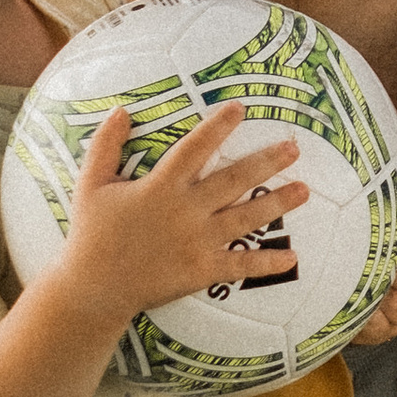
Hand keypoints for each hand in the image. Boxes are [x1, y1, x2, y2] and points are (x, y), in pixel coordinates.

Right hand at [59, 104, 307, 322]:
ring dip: (277, 203)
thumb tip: (121, 109)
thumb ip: (106, 145)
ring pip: (245, 219)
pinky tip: (292, 257)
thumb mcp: (91, 183)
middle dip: (266, 162)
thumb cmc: (92, 233)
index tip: (240, 108)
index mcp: (160, 187)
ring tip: (305, 190)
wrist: (92, 288)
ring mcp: (196, 243)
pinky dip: (266, 263)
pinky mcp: (201, 271)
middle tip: (294, 147)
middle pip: (233, 181)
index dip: (218, 127)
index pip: (194, 148)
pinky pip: (240, 266)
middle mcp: (185, 211)